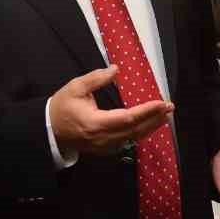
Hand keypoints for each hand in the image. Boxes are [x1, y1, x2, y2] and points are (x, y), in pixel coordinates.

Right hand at [49, 65, 172, 155]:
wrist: (50, 130)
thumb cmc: (62, 107)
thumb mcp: (75, 87)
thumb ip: (96, 78)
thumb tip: (116, 69)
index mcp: (95, 123)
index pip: (127, 118)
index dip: (146, 111)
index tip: (162, 103)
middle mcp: (103, 138)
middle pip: (135, 130)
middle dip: (154, 119)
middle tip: (169, 107)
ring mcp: (105, 147)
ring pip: (133, 138)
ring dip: (150, 127)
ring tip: (164, 115)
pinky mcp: (105, 149)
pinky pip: (128, 142)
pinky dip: (140, 133)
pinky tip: (149, 125)